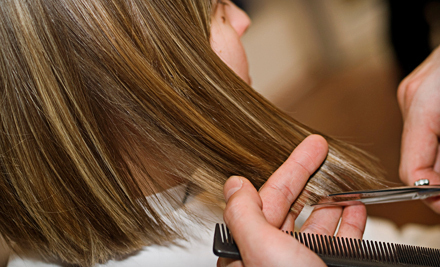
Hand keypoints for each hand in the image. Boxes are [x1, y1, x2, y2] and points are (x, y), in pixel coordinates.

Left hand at [217, 135, 366, 266]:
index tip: (308, 147)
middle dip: (310, 177)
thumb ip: (245, 213)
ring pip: (317, 224)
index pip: (269, 199)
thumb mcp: (260, 247)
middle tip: (324, 152)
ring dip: (332, 201)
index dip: (289, 171)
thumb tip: (234, 184)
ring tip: (344, 182)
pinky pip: (340, 243)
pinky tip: (356, 211)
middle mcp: (273, 256)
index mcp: (249, 249)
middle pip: (293, 207)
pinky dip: (350, 225)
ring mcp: (300, 264)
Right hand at [398, 46, 439, 212]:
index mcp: (420, 105)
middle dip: (439, 180)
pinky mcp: (421, 93)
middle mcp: (411, 100)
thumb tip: (437, 189)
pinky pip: (428, 131)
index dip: (431, 196)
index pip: (412, 170)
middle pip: (418, 159)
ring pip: (424, 146)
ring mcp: (413, 95)